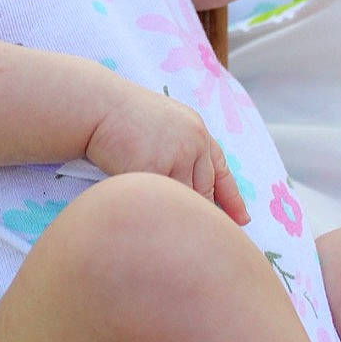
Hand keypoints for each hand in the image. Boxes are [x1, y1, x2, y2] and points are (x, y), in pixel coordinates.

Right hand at [85, 79, 249, 224]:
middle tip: (205, 235)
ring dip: (178, 214)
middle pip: (205, 189)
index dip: (232, 198)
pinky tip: (154, 222)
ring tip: (172, 230)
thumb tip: (188, 185)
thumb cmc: (122, 117)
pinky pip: (159, 199)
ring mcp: (175, 156)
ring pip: (184, 199)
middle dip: (203, 213)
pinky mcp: (153, 169)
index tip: (242, 220)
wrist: (98, 106)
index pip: (220, 169)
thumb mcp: (164, 124)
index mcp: (197, 130)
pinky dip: (157, 211)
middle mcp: (193, 143)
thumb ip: (180, 148)